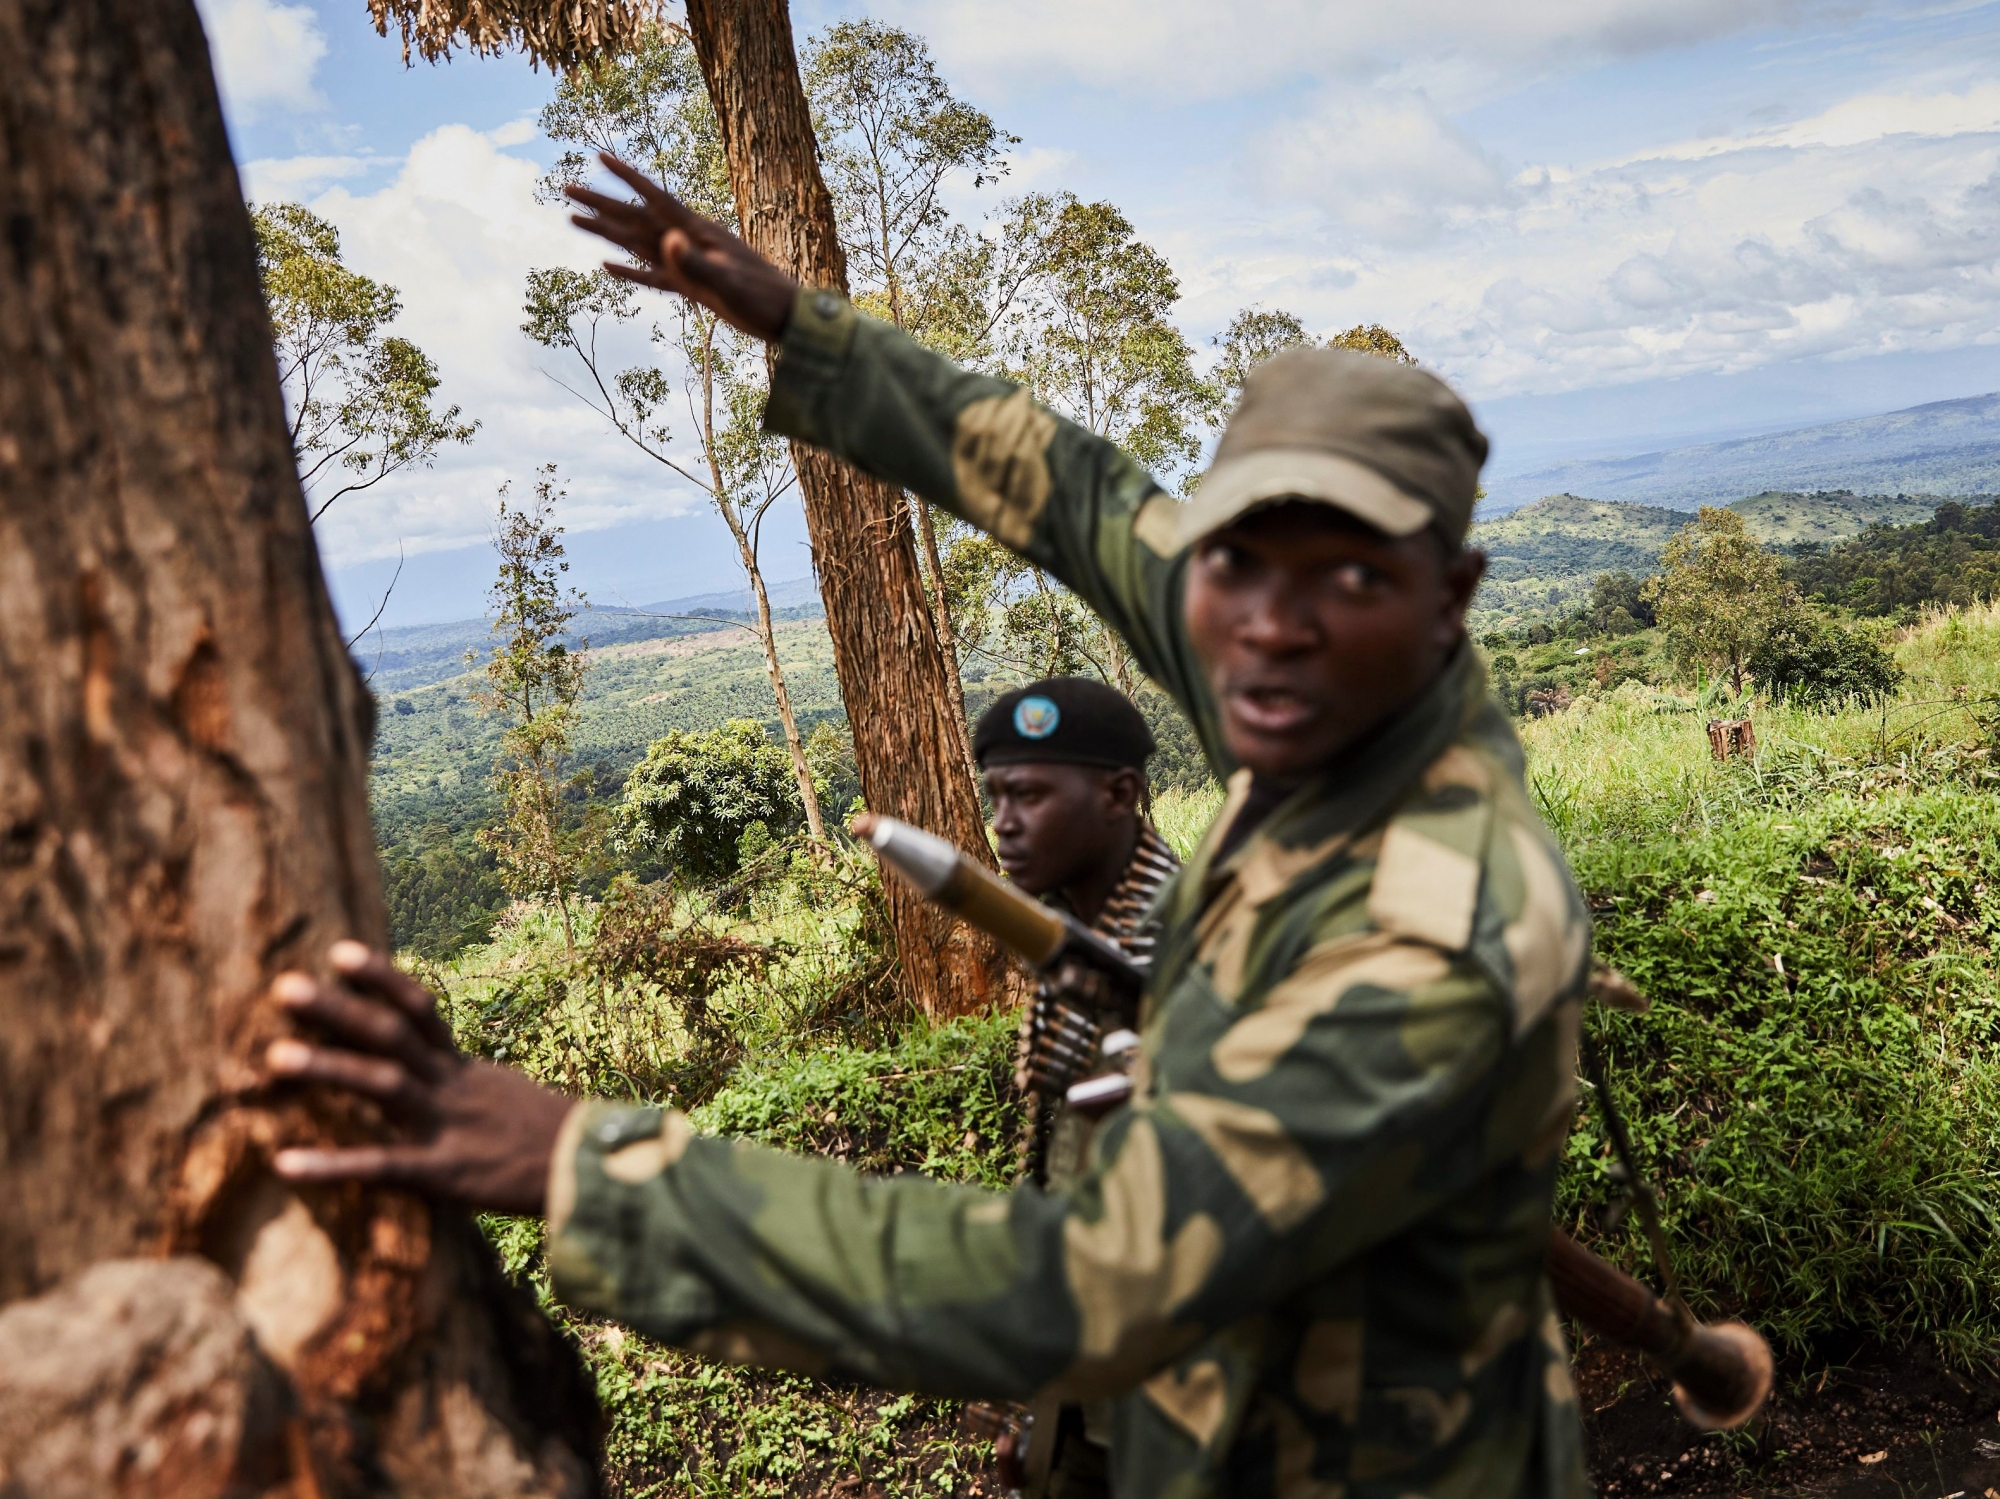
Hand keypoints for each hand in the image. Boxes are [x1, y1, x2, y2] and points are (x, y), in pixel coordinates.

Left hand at [265, 941, 574, 1214]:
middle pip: (390, 1035)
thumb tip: (422, 1069)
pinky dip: (332, 1165)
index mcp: (462, 1067)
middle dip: (338, 1009)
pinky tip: (286, 1163)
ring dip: (328, 1068)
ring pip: (383, 1086)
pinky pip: (382, 1166)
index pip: (420, 1010)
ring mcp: (445, 1125)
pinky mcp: (444, 1172)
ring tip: (273, 1058)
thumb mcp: (500, 1094)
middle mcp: (450, 1085)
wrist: (588, 1170)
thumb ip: (458, 1080)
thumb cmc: (541, 1135)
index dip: (380, 979)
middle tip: (284, 986)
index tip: (339, 952)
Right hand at [566, 153, 797, 342]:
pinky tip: (607, 266)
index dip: (626, 177)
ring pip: (637, 243)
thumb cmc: (763, 298)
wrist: (785, 318)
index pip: (654, 198)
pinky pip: (652, 277)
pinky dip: (629, 271)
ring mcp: (687, 263)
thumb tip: (669, 241)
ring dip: (607, 232)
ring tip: (575, 220)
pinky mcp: (691, 286)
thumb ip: (696, 262)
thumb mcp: (728, 282)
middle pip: (635, 218)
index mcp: (697, 232)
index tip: (598, 156)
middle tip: (566, 188)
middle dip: (601, 202)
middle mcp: (688, 241)